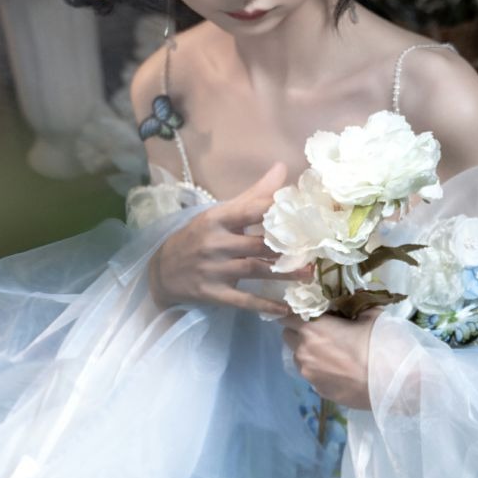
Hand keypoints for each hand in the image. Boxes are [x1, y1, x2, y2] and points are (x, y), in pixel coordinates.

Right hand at [148, 164, 294, 317]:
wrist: (162, 270)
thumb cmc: (198, 237)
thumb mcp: (220, 213)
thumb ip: (253, 194)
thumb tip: (282, 168)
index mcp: (217, 219)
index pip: (250, 211)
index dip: (276, 210)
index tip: (304, 212)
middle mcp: (216, 243)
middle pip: (258, 244)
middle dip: (287, 246)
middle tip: (315, 248)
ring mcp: (214, 270)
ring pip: (255, 270)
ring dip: (284, 274)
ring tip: (309, 273)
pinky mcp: (213, 293)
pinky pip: (243, 301)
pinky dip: (264, 306)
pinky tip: (285, 309)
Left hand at [283, 311, 376, 410]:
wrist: (395, 382)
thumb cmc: (380, 343)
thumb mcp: (369, 315)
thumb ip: (352, 309)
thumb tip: (349, 307)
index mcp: (312, 329)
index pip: (285, 315)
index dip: (295, 313)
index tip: (308, 313)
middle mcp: (303, 352)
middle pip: (288, 337)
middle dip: (300, 332)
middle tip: (322, 332)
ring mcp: (309, 375)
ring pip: (299, 358)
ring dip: (309, 353)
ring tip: (334, 355)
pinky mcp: (319, 391)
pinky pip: (313, 376)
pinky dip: (321, 371)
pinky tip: (341, 372)